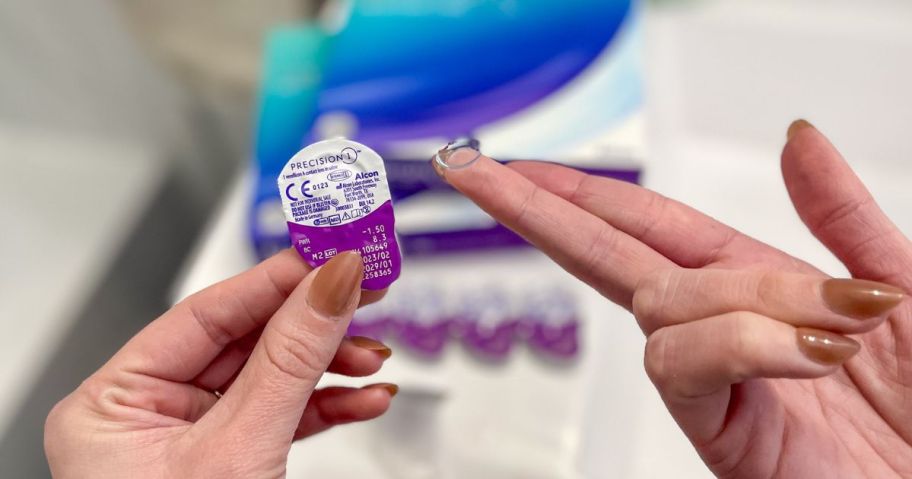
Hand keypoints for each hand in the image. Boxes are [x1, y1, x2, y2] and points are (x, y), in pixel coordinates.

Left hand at [45, 250, 396, 477]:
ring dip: (330, 367)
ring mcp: (190, 441)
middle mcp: (146, 416)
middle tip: (366, 294)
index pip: (205, 314)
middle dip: (314, 326)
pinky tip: (365, 396)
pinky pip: (282, 417)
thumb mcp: (239, 448)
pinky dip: (328, 406)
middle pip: (245, 342)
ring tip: (376, 358)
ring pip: (271, 378)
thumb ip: (289, 359)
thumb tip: (330, 284)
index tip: (331, 253)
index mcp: (112, 403)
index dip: (276, 278)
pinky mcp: (230, 461)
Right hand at [438, 121, 911, 476]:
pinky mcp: (719, 434)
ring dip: (745, 297)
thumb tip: (796, 140)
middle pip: (607, 255)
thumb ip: (844, 215)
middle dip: (537, 209)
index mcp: (756, 285)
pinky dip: (743, 342)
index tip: (520, 166)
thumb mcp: (905, 287)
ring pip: (662, 305)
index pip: (645, 223)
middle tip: (475, 173)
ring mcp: (715, 382)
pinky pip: (684, 365)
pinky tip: (805, 350)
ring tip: (839, 324)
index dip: (581, 190)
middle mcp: (721, 328)